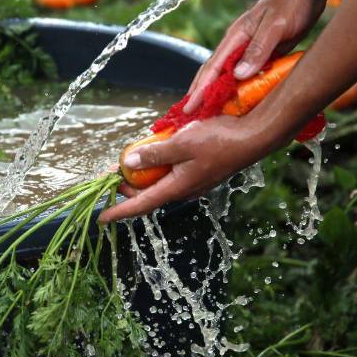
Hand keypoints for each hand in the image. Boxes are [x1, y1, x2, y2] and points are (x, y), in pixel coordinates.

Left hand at [99, 115, 271, 222]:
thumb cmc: (220, 140)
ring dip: (146, 177)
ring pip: (163, 184)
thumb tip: (129, 162)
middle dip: (130, 188)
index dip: (120, 211)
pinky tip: (160, 152)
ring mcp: (195, 182)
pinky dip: (161, 169)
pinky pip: (175, 175)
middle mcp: (185, 190)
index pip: (141, 204)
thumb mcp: (182, 143)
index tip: (102, 218)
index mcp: (178, 187)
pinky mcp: (202, 173)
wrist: (254, 138)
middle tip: (115, 175)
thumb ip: (155, 153)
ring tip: (133, 162)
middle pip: (150, 195)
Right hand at [184, 0, 325, 113]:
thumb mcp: (276, 26)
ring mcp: (250, 49)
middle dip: (200, 93)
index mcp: (236, 37)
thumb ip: (258, 49)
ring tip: (208, 113)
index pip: (212, 67)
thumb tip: (238, 76)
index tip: (190, 107)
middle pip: (213, 72)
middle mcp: (238, 44)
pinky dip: (238, 89)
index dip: (200, 89)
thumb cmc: (291, 2)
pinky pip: (247, 75)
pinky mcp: (263, 53)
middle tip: (189, 115)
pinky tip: (238, 101)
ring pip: (229, 75)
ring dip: (217, 93)